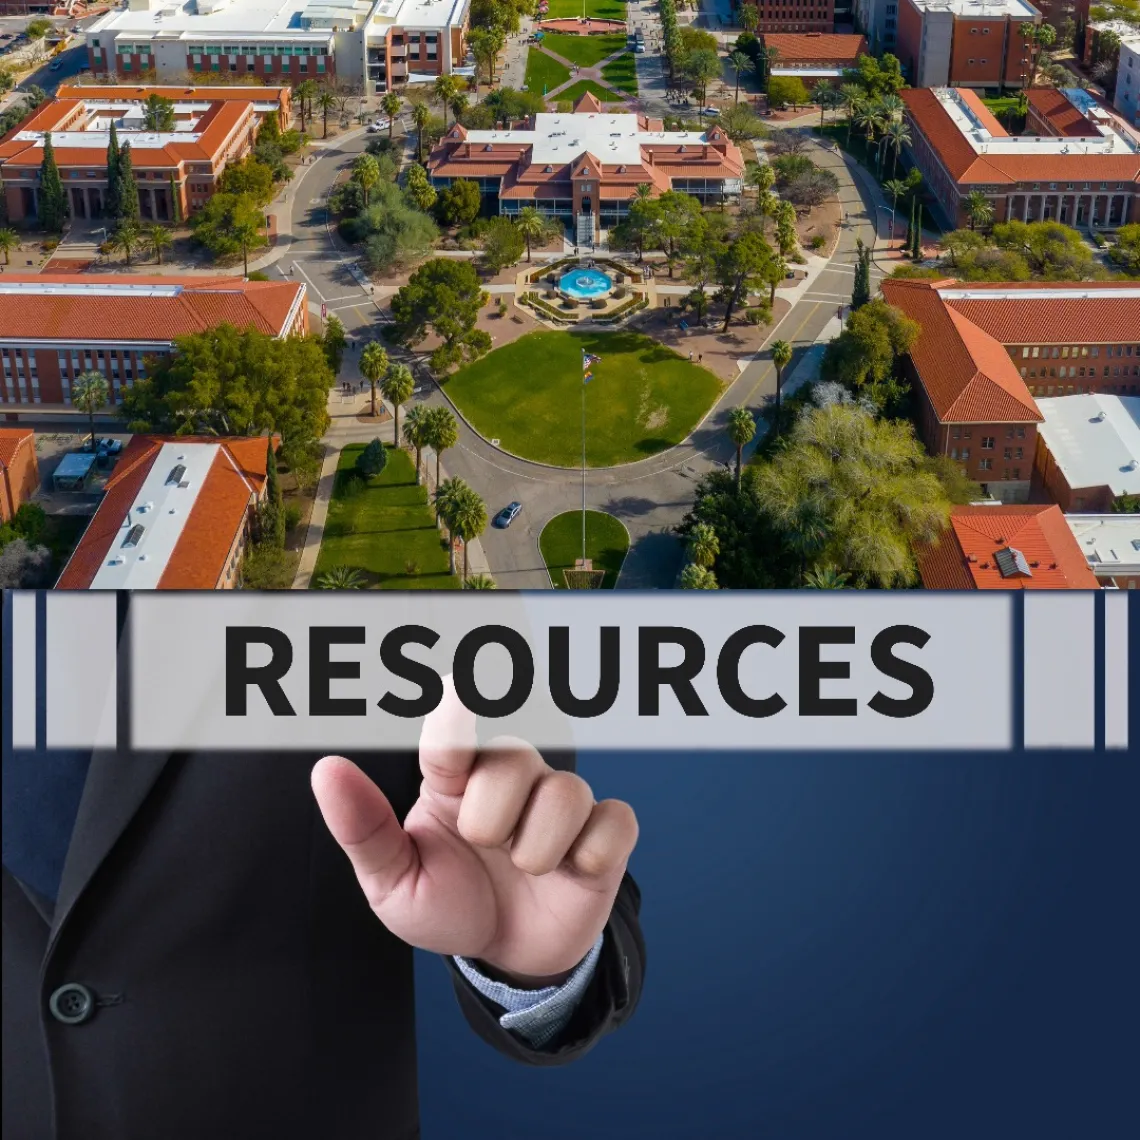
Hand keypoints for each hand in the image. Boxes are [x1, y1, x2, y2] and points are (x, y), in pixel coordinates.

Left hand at [311, 679, 638, 985]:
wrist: (505, 955)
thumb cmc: (448, 904)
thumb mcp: (393, 882)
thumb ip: (363, 829)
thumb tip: (327, 770)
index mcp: (454, 779)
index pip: (454, 733)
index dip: (458, 713)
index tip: (456, 686)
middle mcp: (512, 777)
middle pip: (512, 763)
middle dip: (491, 822)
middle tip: (485, 849)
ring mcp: (561, 804)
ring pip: (564, 794)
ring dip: (538, 850)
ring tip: (525, 868)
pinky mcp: (604, 835)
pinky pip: (615, 822)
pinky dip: (592, 854)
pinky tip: (572, 870)